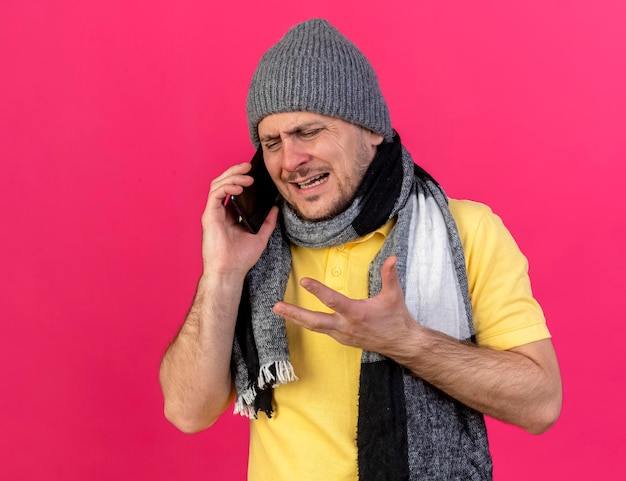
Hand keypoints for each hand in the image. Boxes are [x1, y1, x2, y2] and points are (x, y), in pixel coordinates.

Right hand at [201, 162, 277, 277]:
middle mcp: (220, 211)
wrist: (230, 272)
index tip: (254, 172)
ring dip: (232, 175)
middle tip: (249, 165)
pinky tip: (240, 186)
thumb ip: (267, 221)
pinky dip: (227, 186)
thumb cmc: (241, 258)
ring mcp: (213, 213)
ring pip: (217, 184)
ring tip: (247, 175)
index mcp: (229, 215)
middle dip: (235, 170)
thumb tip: (275, 208)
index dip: (241, 177)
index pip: (232, 189)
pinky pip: (215, 193)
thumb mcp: (261, 236)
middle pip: (223, 183)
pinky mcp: (209, 215)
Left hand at [272, 256, 417, 354]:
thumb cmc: (396, 318)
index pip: (332, 300)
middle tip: (276, 307)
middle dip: (294, 313)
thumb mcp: (394, 295)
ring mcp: (342, 335)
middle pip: (314, 321)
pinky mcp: (342, 339)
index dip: (317, 290)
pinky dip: (308, 323)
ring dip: (296, 318)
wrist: (401, 343)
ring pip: (314, 327)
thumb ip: (390, 275)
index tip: (304, 280)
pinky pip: (322, 330)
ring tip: (280, 310)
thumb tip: (392, 257)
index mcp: (356, 313)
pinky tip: (298, 317)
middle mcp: (345, 326)